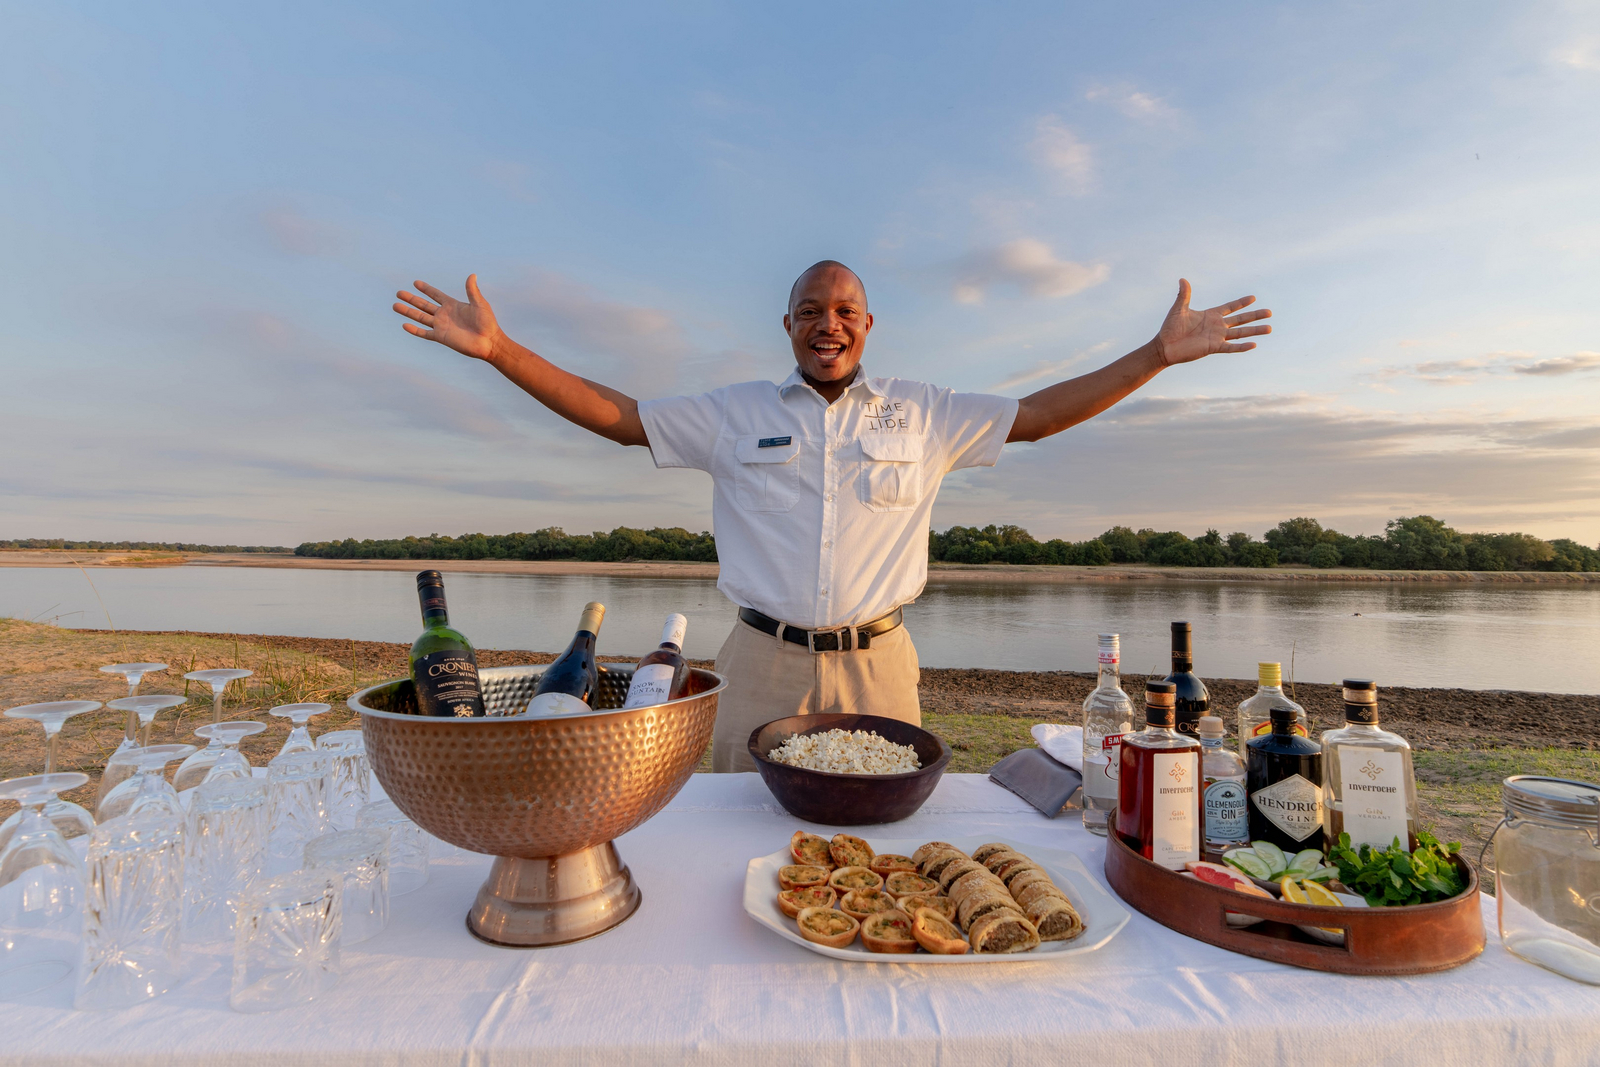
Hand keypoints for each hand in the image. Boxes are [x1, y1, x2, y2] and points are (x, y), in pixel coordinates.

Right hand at [393, 275, 503, 360]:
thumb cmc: (487, 323)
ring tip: (395, 305)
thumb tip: (472, 275)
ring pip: (420, 317)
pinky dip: (414, 330)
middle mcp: (444, 315)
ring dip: (408, 312)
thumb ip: (472, 291)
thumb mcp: (480, 304)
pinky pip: (424, 333)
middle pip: (423, 305)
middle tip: (398, 293)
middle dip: (411, 299)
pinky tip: (404, 325)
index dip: (426, 289)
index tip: (415, 282)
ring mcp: (441, 326)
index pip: (435, 295)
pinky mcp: (441, 337)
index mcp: (452, 305)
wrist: (489, 342)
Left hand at [1154, 279, 1271, 366]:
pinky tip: (1253, 345)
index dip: (1241, 303)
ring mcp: (1216, 337)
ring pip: (1240, 333)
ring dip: (1254, 331)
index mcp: (1210, 315)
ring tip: (1269, 328)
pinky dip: (1241, 347)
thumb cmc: (1170, 327)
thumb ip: (1184, 295)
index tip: (1253, 297)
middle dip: (1255, 316)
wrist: (1165, 346)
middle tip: (1270, 312)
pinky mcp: (1213, 348)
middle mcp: (1217, 326)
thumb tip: (1183, 279)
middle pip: (1240, 319)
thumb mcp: (1179, 309)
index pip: (1230, 307)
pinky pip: (1230, 347)